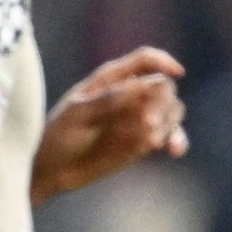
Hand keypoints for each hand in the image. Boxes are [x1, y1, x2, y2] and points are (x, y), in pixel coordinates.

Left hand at [31, 46, 188, 202]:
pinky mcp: (143, 142)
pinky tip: (175, 151)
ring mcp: (139, 119)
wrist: (53, 169)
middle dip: (162, 103)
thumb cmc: (58, 136)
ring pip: (172, 111)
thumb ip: (107, 100)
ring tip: (149, 142)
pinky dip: (177, 140)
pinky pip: (169, 137)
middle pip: (164, 87)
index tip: (177, 73)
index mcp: (112, 79)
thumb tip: (139, 85)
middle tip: (148, 123)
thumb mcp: (77, 115)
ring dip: (169, 124)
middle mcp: (130, 95)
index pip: (146, 61)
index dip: (164, 62)